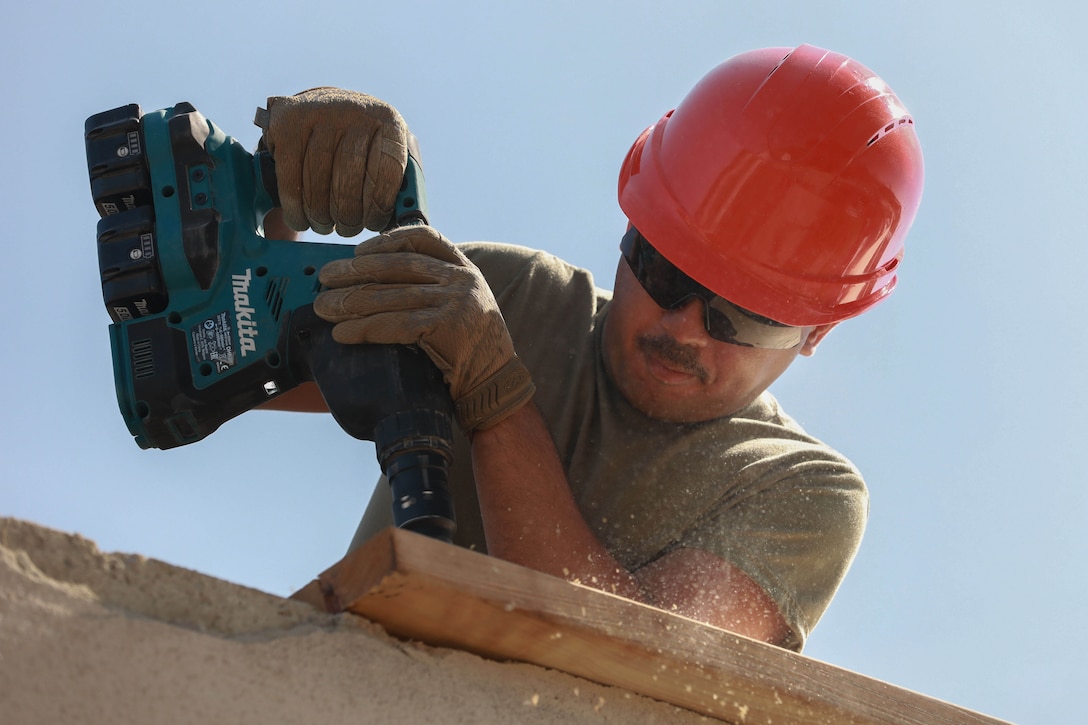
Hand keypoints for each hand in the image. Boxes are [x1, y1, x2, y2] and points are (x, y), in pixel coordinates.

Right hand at [258, 87, 406, 235]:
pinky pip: (290, 178)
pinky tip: (302, 219)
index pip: (389, 170)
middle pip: (350, 178)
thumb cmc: (360, 145)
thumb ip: (399, 180)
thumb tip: (407, 220)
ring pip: (319, 181)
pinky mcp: (287, 123)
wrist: (318, 107)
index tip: (373, 223)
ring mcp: (319, 113)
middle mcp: (355, 111)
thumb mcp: (384, 151)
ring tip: (325, 226)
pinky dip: (295, 207)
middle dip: (348, 214)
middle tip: (347, 229)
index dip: (380, 205)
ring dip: (320, 215)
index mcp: (387, 121)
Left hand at [314, 226, 534, 431]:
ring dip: (350, 303)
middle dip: (356, 272)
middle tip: (325, 279)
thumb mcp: (463, 303)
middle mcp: (461, 280)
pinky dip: (364, 329)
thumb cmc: (471, 346)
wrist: (496, 382)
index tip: (358, 252)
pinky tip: (343, 334)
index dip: (386, 241)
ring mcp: (456, 302)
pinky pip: (395, 325)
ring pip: (391, 297)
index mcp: (464, 268)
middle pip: (397, 266)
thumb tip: (376, 279)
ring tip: (324, 308)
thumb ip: (435, 285)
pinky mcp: (447, 328)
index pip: (422, 239)